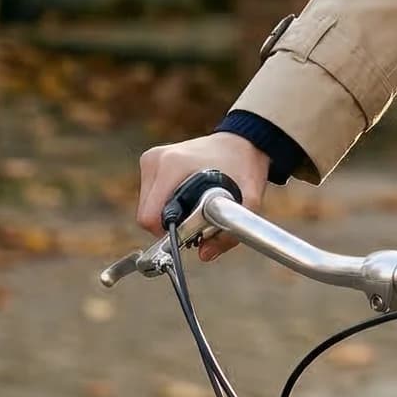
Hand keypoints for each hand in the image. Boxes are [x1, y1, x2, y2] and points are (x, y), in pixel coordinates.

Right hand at [137, 132, 271, 263]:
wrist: (242, 142)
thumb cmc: (245, 167)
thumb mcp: (249, 201)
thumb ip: (230, 233)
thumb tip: (204, 254)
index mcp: (173, 165)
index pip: (150, 216)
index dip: (169, 233)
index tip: (193, 232)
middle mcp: (157, 160)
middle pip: (147, 214)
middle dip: (170, 226)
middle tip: (198, 222)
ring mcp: (151, 159)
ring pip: (147, 207)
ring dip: (168, 216)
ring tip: (195, 207)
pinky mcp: (151, 161)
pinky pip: (150, 197)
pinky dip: (166, 205)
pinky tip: (188, 198)